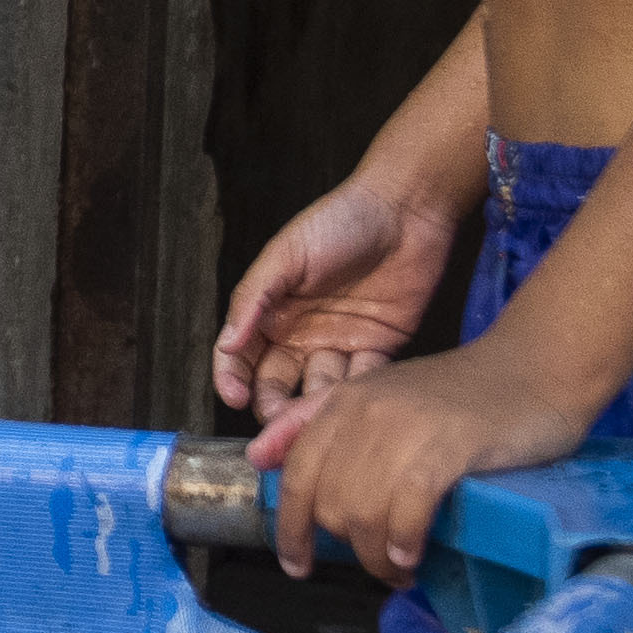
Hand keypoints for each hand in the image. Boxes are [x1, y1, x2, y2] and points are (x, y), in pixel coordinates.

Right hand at [212, 162, 472, 417]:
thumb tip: (227, 344)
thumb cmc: (340, 220)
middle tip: (277, 423)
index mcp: (272, 312)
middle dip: (273, 406)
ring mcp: (339, 343)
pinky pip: (362, 380)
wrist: (405, 209)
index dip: (232, 379)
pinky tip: (349, 402)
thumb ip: (254, 298)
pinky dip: (354, 394)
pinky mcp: (378, 348)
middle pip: (278, 383)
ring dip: (314, 407)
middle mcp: (301, 334)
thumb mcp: (286, 254)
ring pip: (319, 389)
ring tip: (315, 419)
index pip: (241, 356)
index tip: (235, 397)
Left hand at [255, 323, 594, 586]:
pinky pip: (406, 511)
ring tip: (400, 568)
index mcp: (345, 400)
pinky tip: (414, 555)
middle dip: (349, 548)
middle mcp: (366, 410)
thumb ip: (319, 422)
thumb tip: (259, 457)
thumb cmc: (463, 394)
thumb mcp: (383, 397)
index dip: (291, 527)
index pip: (297, 474)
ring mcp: (406, 427)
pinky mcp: (448, 446)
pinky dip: (405, 543)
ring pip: (364, 515)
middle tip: (379, 565)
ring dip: (379, 558)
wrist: (538, 368)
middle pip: (330, 504)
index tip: (298, 564)